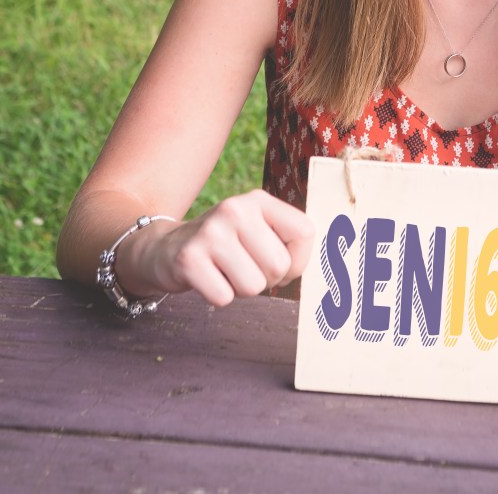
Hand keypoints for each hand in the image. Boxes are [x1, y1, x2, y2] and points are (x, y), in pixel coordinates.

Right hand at [124, 190, 313, 306]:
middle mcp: (235, 208)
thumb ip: (292, 244)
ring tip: (225, 271)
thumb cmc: (227, 248)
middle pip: (279, 265)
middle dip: (266, 278)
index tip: (279, 262)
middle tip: (243, 267)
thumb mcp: (259, 232)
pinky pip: (225, 297)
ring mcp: (210, 232)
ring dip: (241, 289)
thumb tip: (332, 272)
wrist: (164, 248)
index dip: (298, 260)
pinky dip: (218, 296)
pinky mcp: (188, 258)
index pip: (305, 233)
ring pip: (254, 285)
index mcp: (259, 200)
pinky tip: (207, 278)